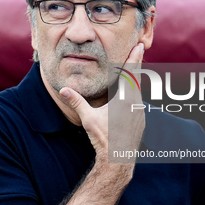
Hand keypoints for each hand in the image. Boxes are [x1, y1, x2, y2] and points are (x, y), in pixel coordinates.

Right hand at [60, 43, 145, 183]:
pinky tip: (131, 94)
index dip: (135, 58)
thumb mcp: (88, 119)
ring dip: (136, 80)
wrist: (118, 159)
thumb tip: (63, 90)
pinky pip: (140, 101)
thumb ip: (77, 102)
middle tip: (138, 50)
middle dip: (136, 64)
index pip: (131, 73)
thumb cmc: (104, 138)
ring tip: (134, 70)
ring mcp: (140, 113)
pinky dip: (136, 93)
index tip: (140, 45)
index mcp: (125, 99)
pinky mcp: (141, 120)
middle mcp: (136, 104)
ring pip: (140, 91)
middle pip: (137, 79)